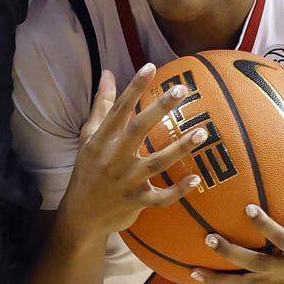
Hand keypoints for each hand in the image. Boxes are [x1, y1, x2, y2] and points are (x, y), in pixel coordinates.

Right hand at [58, 63, 204, 240]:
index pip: (118, 110)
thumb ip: (101, 105)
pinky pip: (161, 197)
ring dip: (180, 148)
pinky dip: (178, 190)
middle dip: (159, 109)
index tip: (150, 67)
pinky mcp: (137, 202)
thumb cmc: (88, 170)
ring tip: (202, 132)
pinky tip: (196, 178)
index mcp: (100, 141)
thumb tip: (108, 73)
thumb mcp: (89, 137)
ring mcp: (126, 182)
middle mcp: (113, 159)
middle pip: (138, 130)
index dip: (134, 88)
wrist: (81, 215)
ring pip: (157, 163)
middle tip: (181, 90)